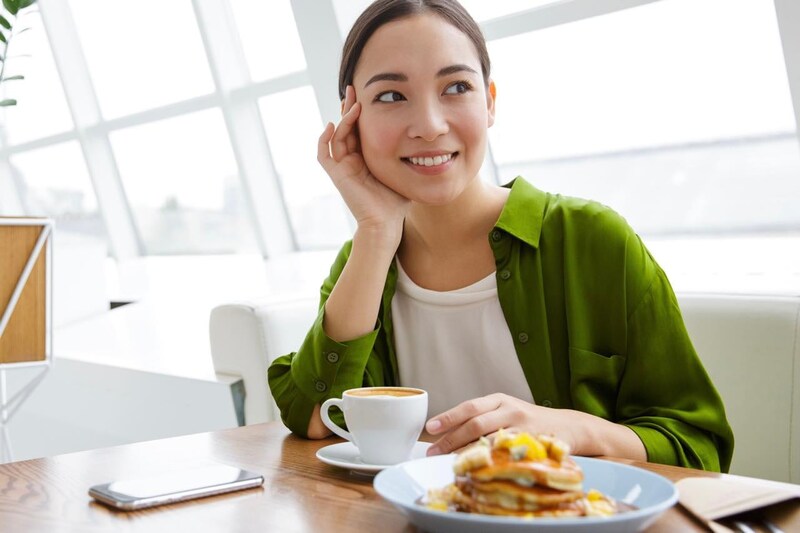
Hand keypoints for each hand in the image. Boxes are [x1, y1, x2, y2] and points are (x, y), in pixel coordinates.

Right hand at [317, 85, 409, 242]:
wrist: (386, 223)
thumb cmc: (396, 201)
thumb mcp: (403, 169)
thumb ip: (407, 153)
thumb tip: (423, 136)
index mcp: (366, 157)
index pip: (360, 128)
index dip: (361, 112)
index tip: (368, 94)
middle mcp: (352, 160)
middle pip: (346, 127)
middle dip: (349, 108)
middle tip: (354, 89)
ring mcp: (343, 167)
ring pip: (337, 136)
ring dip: (343, 119)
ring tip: (353, 104)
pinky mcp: (336, 175)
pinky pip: (324, 154)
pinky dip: (324, 139)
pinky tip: (331, 125)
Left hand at [424, 393, 605, 456]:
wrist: (570, 426)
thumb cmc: (531, 421)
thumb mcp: (507, 411)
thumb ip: (484, 418)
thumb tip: (449, 435)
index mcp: (499, 400)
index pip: (469, 407)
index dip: (448, 417)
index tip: (430, 427)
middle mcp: (509, 409)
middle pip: (475, 424)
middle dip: (451, 439)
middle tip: (434, 453)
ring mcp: (522, 426)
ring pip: (488, 439)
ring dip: (466, 453)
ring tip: (450, 463)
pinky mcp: (532, 442)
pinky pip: (506, 452)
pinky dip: (490, 460)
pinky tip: (478, 467)